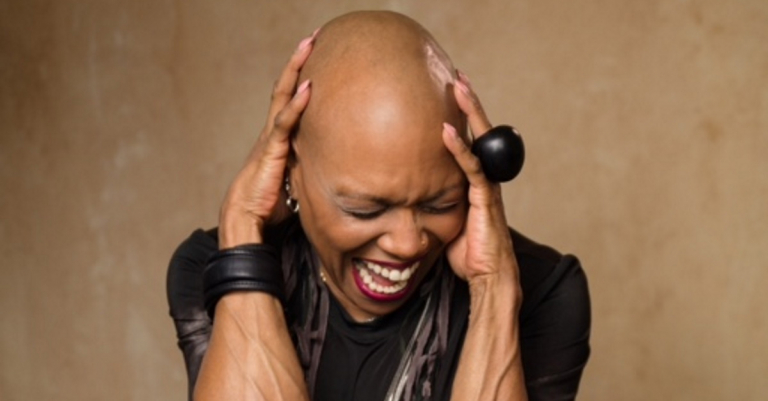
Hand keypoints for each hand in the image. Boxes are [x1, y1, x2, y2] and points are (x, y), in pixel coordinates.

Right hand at [218, 31, 316, 247]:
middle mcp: (273, 132)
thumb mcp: (296, 181)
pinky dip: (296, 104)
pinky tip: (308, 87)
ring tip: (308, 45)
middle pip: (285, 88)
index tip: (315, 59)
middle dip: (298, 62)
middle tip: (313, 38)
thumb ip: (309, 168)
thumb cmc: (269, 205)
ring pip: (282, 96)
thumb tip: (334, 169)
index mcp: (278, 138)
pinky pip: (284, 122)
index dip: (300, 78)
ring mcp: (271, 139)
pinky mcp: (271, 151)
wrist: (247, 220)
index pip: (290, 100)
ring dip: (296, 70)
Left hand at [442, 72, 519, 289]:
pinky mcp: (485, 199)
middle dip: (468, 104)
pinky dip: (458, 148)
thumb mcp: (446, 220)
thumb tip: (409, 194)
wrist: (487, 277)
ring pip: (481, 141)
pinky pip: (471, 167)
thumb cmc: (467, 253)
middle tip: (458, 77)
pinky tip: (445, 131)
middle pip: (481, 132)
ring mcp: (487, 187)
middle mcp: (486, 178)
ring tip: (458, 87)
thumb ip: (435, 201)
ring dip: (469, 113)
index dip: (462, 117)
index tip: (449, 94)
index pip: (471, 141)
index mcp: (476, 181)